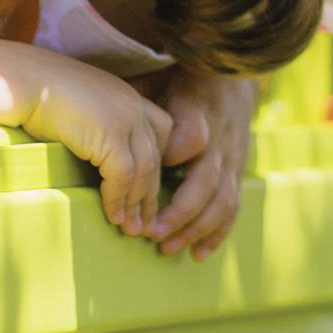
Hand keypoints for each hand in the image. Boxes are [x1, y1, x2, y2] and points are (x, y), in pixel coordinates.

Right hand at [0, 41, 171, 237]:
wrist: (23, 81)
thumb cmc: (41, 93)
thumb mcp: (82, 106)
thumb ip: (99, 125)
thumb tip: (98, 155)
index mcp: (129, 96)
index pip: (161, 131)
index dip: (156, 162)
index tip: (146, 189)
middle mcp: (134, 106)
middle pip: (154, 157)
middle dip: (150, 194)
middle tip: (145, 223)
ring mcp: (125, 119)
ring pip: (143, 171)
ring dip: (136, 204)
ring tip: (131, 229)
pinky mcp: (110, 134)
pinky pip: (122, 176)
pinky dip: (118, 200)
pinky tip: (114, 217)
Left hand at [149, 69, 256, 261]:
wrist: (231, 76)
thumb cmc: (180, 81)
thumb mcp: (157, 79)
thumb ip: (135, 100)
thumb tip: (95, 112)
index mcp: (196, 112)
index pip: (189, 138)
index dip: (170, 158)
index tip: (144, 175)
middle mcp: (219, 139)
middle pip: (206, 181)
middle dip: (179, 212)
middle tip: (151, 235)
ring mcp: (231, 158)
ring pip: (221, 200)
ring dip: (195, 229)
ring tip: (167, 249)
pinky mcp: (237, 172)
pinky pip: (232, 207)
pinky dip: (217, 234)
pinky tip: (198, 255)